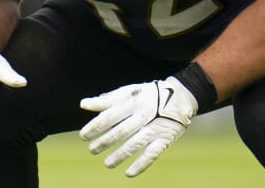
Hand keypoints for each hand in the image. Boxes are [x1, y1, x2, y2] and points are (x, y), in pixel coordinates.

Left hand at [79, 76, 197, 176]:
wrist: (181, 96)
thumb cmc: (148, 94)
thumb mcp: (129, 91)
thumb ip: (106, 99)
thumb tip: (83, 104)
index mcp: (133, 101)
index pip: (110, 116)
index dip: (95, 127)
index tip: (83, 135)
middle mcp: (144, 114)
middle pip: (121, 131)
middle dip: (105, 142)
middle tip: (92, 150)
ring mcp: (155, 127)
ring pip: (135, 144)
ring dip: (119, 156)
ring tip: (107, 164)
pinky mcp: (165, 138)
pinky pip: (152, 154)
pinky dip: (140, 165)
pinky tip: (129, 174)